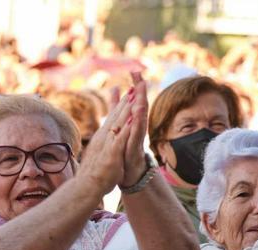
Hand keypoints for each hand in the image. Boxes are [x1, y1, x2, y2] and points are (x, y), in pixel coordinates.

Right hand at [77, 80, 136, 193]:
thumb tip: (98, 144)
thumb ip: (99, 148)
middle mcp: (104, 138)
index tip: (128, 94)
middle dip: (125, 101)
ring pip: (118, 122)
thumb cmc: (92, 174)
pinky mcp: (112, 152)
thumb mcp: (97, 156)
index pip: (112, 119)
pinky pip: (121, 137)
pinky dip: (127, 126)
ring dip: (127, 109)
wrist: (86, 186)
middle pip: (116, 116)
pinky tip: (134, 117)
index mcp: (102, 139)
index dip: (120, 106)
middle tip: (135, 87)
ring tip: (135, 95)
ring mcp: (107, 144)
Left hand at [121, 72, 148, 186]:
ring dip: (140, 110)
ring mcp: (135, 139)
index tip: (135, 71)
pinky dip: (135, 130)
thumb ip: (118, 106)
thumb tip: (117, 88)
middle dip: (141, 94)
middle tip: (141, 79)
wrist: (128, 171)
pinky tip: (135, 121)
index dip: (136, 87)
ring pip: (139, 122)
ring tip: (141, 97)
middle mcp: (136, 128)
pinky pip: (134, 139)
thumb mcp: (121, 123)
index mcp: (132, 121)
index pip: (134, 101)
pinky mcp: (133, 150)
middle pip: (139, 108)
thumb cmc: (126, 147)